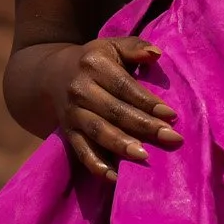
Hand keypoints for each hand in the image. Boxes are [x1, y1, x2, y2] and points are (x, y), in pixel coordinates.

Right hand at [57, 37, 181, 181]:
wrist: (52, 74)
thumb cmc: (95, 61)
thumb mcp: (112, 46)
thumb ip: (135, 47)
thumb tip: (156, 53)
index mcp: (94, 65)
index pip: (125, 87)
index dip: (148, 102)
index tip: (171, 115)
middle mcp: (80, 89)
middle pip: (115, 111)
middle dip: (144, 126)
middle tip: (171, 139)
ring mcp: (73, 113)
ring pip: (98, 132)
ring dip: (121, 145)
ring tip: (143, 156)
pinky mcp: (68, 133)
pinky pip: (81, 151)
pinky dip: (96, 165)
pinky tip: (114, 177)